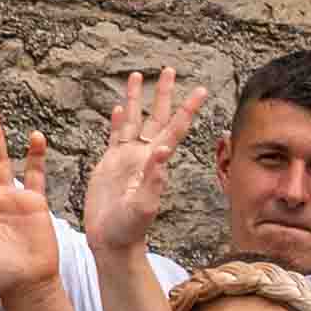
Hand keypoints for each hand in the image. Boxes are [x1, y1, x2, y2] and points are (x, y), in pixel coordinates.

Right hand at [82, 62, 202, 265]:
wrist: (111, 241)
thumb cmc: (129, 230)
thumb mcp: (143, 206)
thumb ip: (153, 180)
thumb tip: (163, 151)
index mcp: (154, 162)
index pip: (175, 129)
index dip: (187, 109)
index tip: (201, 89)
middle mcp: (143, 155)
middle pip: (156, 117)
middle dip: (163, 93)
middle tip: (171, 69)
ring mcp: (126, 159)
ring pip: (133, 120)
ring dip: (136, 99)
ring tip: (137, 75)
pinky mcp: (109, 165)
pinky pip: (115, 136)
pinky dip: (117, 120)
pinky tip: (117, 108)